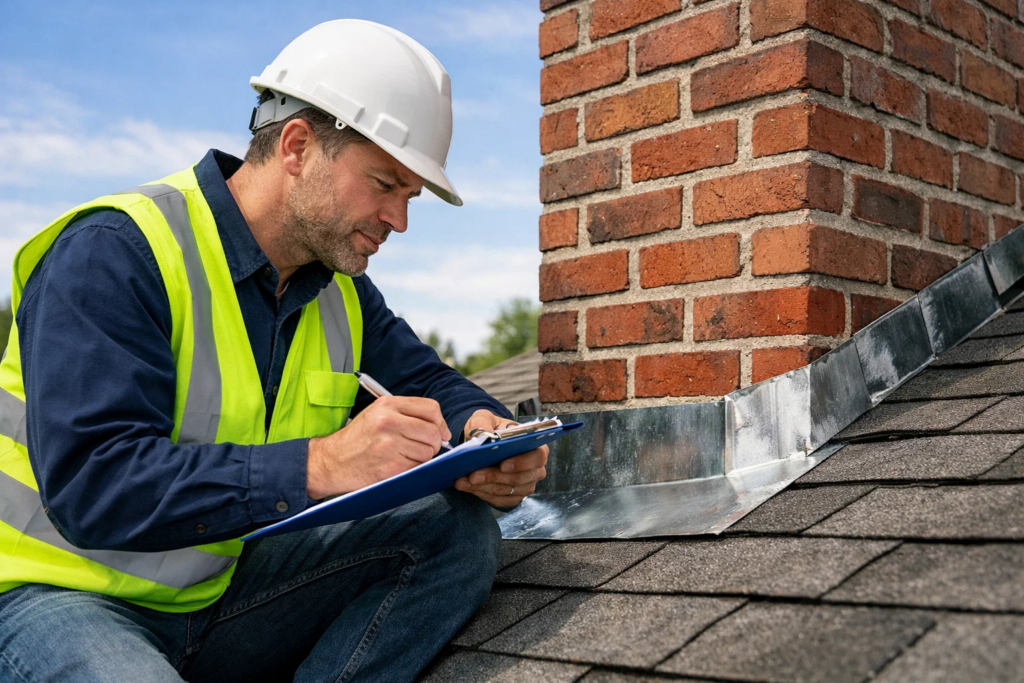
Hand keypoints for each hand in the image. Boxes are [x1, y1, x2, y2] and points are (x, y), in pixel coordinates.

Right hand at [306, 396, 451, 499]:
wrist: (331, 461)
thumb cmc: (357, 439)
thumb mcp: (377, 414)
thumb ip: (406, 415)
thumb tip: (440, 429)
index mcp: (388, 405)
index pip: (431, 408)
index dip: (440, 423)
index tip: (440, 432)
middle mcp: (388, 422)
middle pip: (433, 432)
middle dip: (434, 443)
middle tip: (425, 448)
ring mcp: (389, 444)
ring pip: (427, 451)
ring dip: (423, 458)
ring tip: (405, 456)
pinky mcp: (389, 466)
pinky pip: (416, 467)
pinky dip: (413, 469)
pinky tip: (398, 465)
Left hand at [454, 409, 548, 506]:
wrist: (487, 444)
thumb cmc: (492, 430)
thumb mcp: (485, 418)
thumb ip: (483, 422)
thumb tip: (483, 433)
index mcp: (536, 447)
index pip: (537, 457)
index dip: (521, 463)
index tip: (502, 465)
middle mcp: (535, 469)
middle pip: (519, 478)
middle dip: (493, 477)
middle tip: (473, 475)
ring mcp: (525, 485)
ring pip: (506, 491)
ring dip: (483, 487)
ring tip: (464, 481)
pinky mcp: (514, 497)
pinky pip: (499, 499)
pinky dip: (481, 493)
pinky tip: (467, 486)